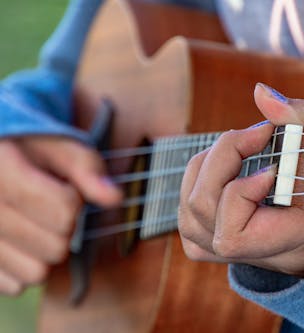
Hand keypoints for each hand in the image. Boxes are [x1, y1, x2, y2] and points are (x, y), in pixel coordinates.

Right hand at [0, 136, 121, 294]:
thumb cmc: (30, 151)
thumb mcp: (60, 147)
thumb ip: (88, 169)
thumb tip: (114, 198)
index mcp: (4, 171)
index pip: (63, 211)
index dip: (74, 200)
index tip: (65, 188)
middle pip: (55, 246)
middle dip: (66, 228)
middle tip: (53, 208)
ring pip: (36, 272)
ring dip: (48, 251)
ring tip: (38, 225)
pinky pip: (16, 284)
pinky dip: (26, 267)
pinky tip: (24, 242)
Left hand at [178, 83, 303, 275]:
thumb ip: (296, 120)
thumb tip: (260, 92)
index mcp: (263, 249)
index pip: (230, 234)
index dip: (243, 194)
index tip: (273, 167)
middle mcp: (227, 251)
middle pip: (202, 201)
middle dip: (228, 155)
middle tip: (260, 135)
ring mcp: (205, 243)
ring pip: (190, 192)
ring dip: (218, 158)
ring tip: (249, 146)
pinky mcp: (193, 232)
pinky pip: (186, 192)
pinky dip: (206, 168)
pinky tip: (232, 165)